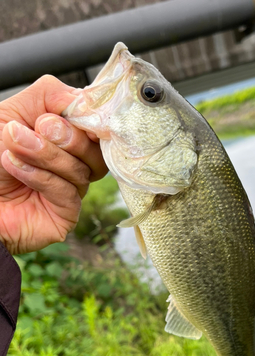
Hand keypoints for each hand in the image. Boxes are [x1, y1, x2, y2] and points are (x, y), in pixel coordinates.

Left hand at [0, 75, 106, 254]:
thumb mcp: (14, 113)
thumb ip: (50, 97)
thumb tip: (85, 102)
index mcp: (67, 135)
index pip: (97, 124)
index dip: (89, 117)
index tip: (70, 113)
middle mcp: (74, 162)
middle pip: (96, 148)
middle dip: (67, 136)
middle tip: (38, 128)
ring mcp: (72, 189)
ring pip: (82, 170)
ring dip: (46, 156)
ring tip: (13, 149)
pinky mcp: (66, 214)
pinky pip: (68, 193)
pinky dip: (40, 177)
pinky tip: (15, 168)